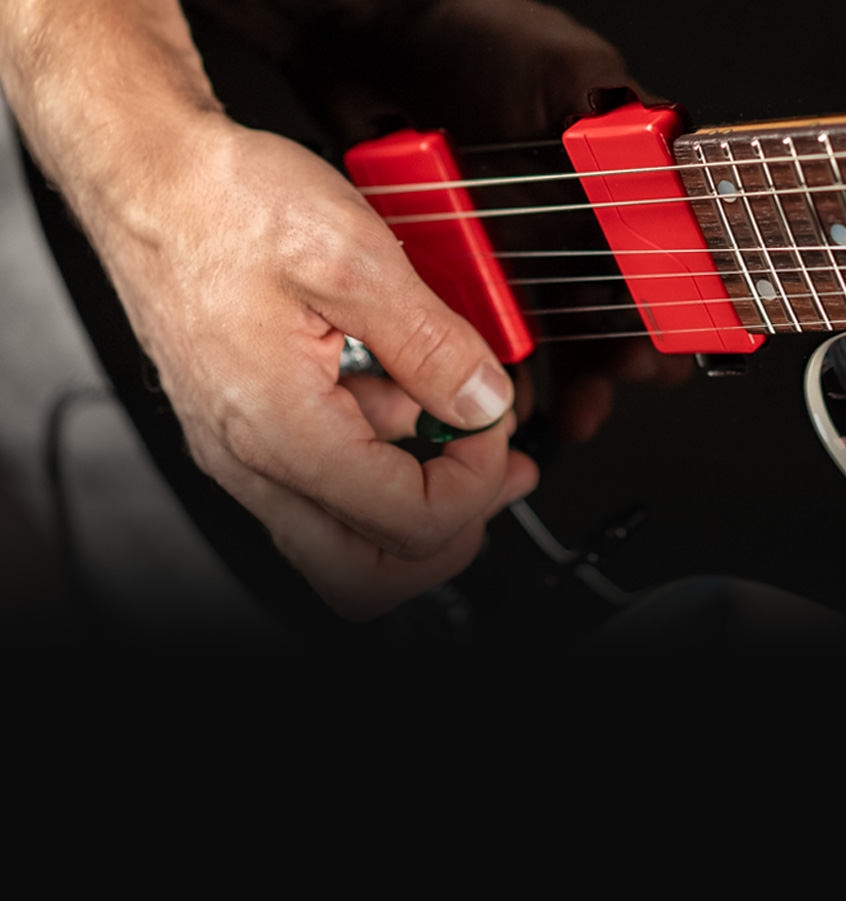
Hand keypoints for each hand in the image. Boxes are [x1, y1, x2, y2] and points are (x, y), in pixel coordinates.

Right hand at [97, 114, 535, 619]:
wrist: (142, 173)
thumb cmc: (218, 204)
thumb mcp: (353, 259)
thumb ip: (432, 344)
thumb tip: (484, 401)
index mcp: (282, 433)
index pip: (408, 523)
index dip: (475, 483)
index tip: (494, 425)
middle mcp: (254, 463)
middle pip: (366, 574)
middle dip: (450, 532)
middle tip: (494, 477)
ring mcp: (246, 453)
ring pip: (345, 538)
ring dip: (417, 498)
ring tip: (462, 431)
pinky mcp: (249, 429)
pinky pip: (325, 483)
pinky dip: (380, 458)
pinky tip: (404, 396)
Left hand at [326, 0, 692, 442]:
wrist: (373, 50)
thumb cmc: (466, 40)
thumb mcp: (559, 68)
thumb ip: (618, 116)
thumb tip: (674, 153)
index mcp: (614, 180)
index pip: (665, 255)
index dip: (675, 302)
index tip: (673, 335)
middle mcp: (576, 220)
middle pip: (620, 306)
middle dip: (627, 355)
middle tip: (625, 374)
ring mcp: (526, 250)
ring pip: (564, 332)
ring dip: (575, 380)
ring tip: (574, 410)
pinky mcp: (476, 272)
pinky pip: (498, 334)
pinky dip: (506, 369)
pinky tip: (510, 393)